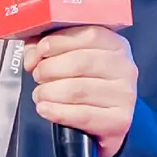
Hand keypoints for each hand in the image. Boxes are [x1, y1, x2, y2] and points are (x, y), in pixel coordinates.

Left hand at [24, 26, 137, 156]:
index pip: (89, 35)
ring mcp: (124, 95)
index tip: (40, 51)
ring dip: (49, 92)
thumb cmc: (87, 84)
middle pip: (81, 62)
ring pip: (78, 89)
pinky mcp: (119, 120)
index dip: (58, 42)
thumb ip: (49, 49)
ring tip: (40, 94)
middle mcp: (124, 67)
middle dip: (50, 68)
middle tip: (38, 75)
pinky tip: (45, 109)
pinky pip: (82, 115)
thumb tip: (32, 56)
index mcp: (116, 45)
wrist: (107, 120)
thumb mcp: (73, 58)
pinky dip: (57, 111)